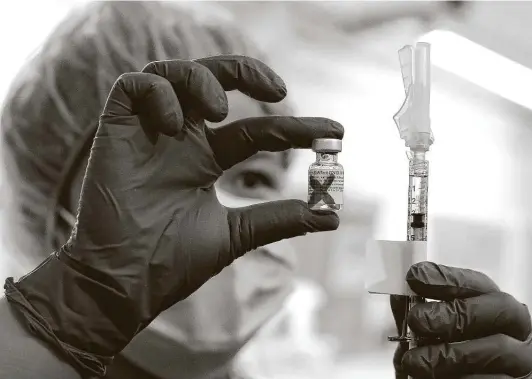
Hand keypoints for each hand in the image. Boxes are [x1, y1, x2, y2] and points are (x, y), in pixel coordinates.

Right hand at [4, 55, 342, 376]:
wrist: (124, 283)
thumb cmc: (172, 261)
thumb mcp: (237, 234)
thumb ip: (280, 219)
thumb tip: (332, 217)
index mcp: (208, 161)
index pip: (258, 131)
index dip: (295, 127)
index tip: (335, 133)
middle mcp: (182, 141)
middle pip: (214, 81)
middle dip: (248, 73)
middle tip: (280, 90)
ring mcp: (150, 133)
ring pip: (174, 73)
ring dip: (203, 78)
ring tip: (219, 110)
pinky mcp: (117, 129)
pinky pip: (134, 85)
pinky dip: (158, 93)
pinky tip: (170, 125)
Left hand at [392, 261, 531, 378]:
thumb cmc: (450, 358)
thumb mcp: (432, 332)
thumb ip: (419, 313)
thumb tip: (399, 297)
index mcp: (495, 308)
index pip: (479, 284)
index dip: (447, 278)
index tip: (415, 277)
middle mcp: (515, 331)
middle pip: (498, 310)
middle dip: (454, 312)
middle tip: (418, 320)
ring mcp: (521, 361)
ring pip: (497, 350)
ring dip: (448, 354)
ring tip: (415, 360)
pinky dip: (459, 378)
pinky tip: (433, 378)